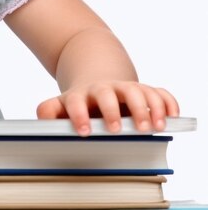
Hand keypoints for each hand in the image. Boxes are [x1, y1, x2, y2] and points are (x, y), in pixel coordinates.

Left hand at [36, 81, 179, 135]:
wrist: (97, 79)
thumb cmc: (81, 101)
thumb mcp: (61, 105)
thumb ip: (49, 112)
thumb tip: (40, 123)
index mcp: (81, 95)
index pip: (76, 102)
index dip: (79, 115)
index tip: (84, 131)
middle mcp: (104, 89)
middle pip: (107, 94)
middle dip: (112, 111)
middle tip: (117, 129)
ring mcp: (126, 88)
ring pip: (137, 91)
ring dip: (145, 108)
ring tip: (151, 127)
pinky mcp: (146, 90)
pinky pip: (160, 92)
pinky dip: (167, 103)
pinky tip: (170, 117)